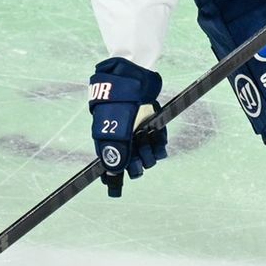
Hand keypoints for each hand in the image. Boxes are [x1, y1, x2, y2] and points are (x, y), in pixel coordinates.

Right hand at [88, 57, 167, 196]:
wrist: (133, 75)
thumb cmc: (119, 101)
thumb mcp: (115, 128)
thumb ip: (116, 150)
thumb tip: (113, 172)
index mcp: (106, 141)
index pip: (109, 167)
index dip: (112, 180)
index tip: (115, 191)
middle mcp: (122, 138)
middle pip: (131, 164)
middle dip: (137, 165)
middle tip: (139, 161)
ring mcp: (137, 131)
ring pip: (147, 154)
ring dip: (150, 153)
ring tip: (149, 143)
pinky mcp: (151, 123)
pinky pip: (158, 140)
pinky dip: (159, 142)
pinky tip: (158, 138)